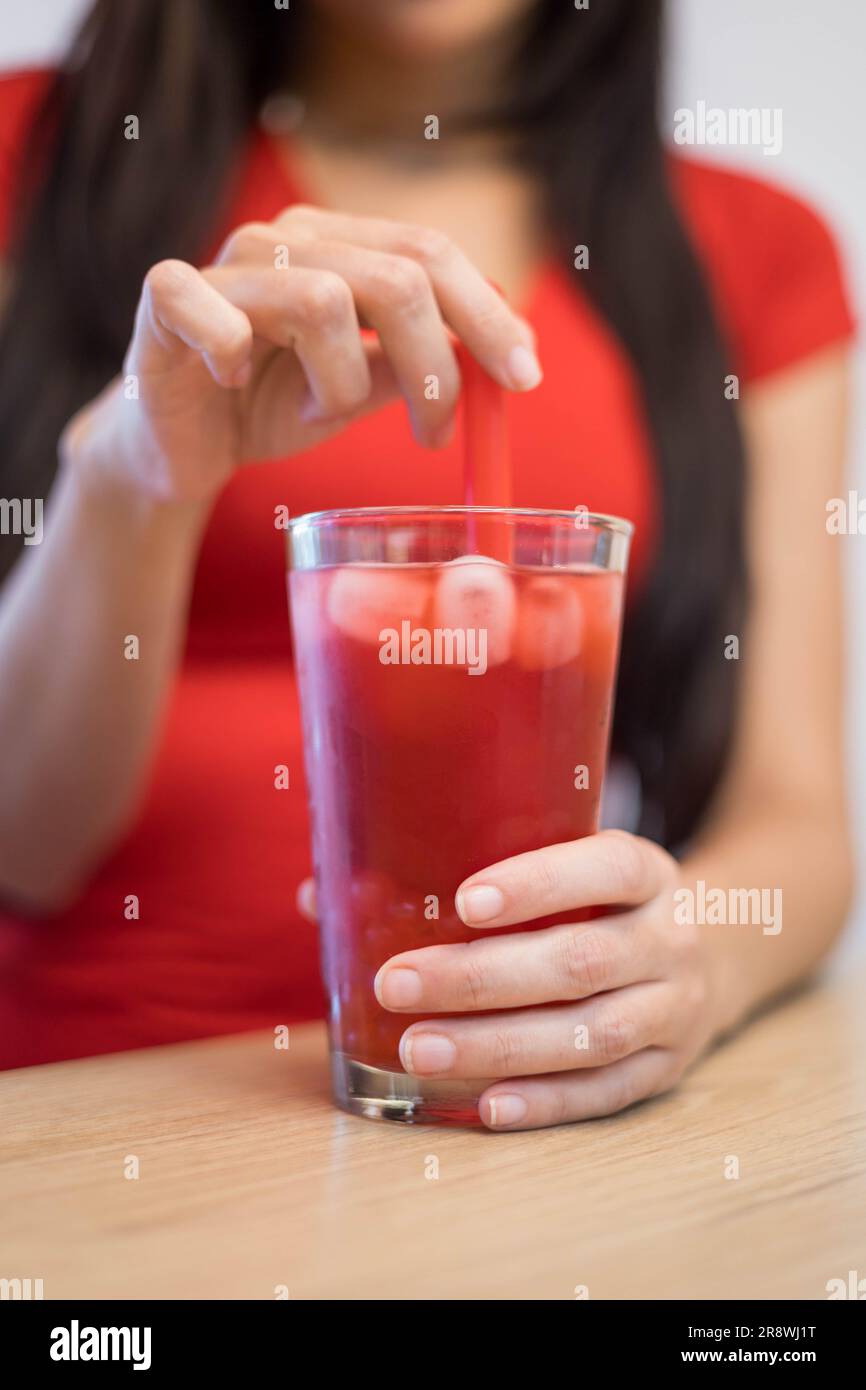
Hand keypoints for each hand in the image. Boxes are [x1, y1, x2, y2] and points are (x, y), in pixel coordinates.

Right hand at [61, 206, 539, 504]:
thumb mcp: (358, 392)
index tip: (523, 380)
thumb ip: (414, 368)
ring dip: (338, 384)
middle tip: (437, 432)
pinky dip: (235, 359)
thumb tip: (499, 363)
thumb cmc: (270, 407)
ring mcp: (225, 264)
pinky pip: (213, 313)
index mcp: (342, 247)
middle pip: (397, 276)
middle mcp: (288, 239)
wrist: (179, 446)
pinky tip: (233, 384)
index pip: (432, 255)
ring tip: (316, 414)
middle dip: (435, 366)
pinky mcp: (166, 299)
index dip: (488, 315)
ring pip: (323, 300)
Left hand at [298, 831, 720, 1130]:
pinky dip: (546, 1102)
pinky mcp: (668, 1070)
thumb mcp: (564, 866)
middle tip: (397, 984)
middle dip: (482, 978)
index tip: (464, 901)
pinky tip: (485, 1106)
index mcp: (645, 871)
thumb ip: (459, 869)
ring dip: (500, 1046)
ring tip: (418, 1050)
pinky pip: (607, 1093)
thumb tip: (316, 896)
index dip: (538, 884)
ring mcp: (676, 1009)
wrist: (712, 954)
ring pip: (590, 1035)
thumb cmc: (598, 903)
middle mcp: (671, 939)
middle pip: (580, 962)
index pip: (604, 868)